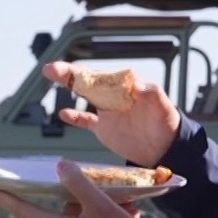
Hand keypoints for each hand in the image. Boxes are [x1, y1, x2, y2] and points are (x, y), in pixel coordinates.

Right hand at [45, 62, 181, 165]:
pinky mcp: (104, 128)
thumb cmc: (167, 124)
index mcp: (126, 87)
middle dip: (69, 73)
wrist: (166, 149)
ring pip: (84, 96)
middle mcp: (114, 95)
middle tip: (50, 68)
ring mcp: (108, 111)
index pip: (103, 76)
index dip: (85, 72)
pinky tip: (63, 113)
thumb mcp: (163, 108)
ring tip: (51, 76)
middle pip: (88, 82)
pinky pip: (86, 120)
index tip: (70, 69)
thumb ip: (152, 94)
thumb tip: (137, 85)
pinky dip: (75, 117)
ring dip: (69, 86)